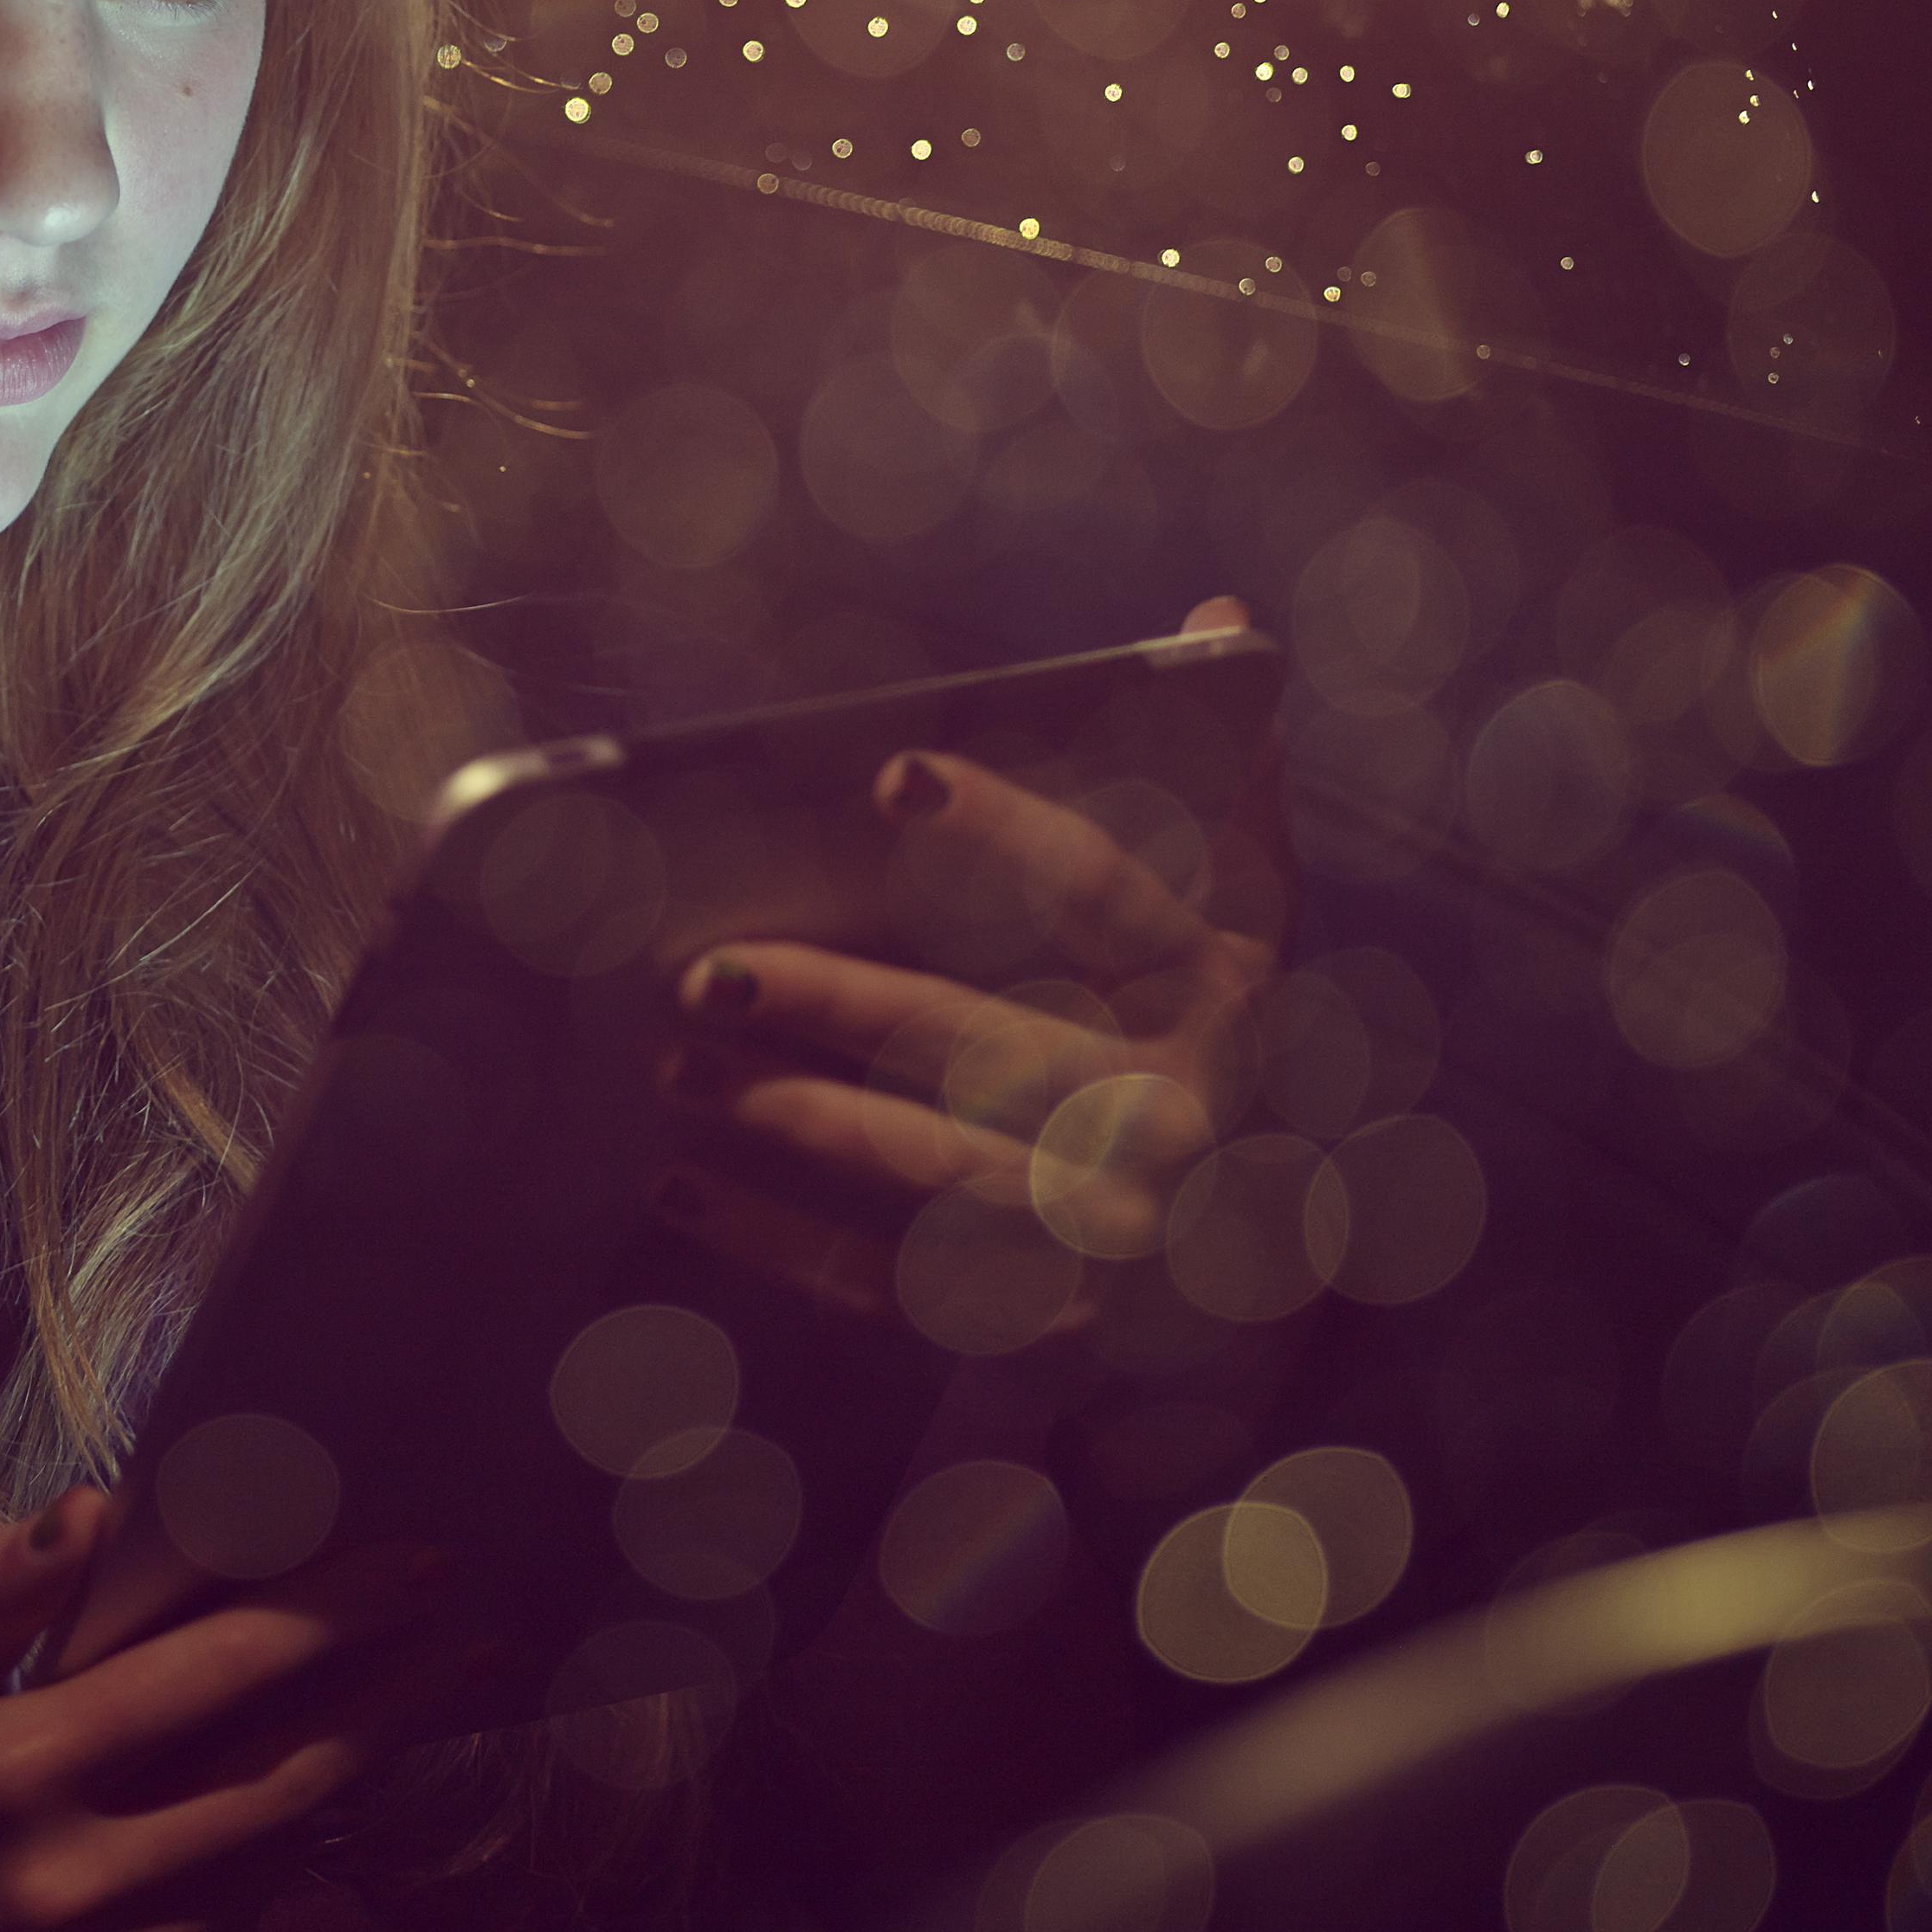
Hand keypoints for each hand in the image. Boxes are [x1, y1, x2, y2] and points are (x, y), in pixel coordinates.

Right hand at [0, 1489, 461, 1931]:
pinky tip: (307, 1819)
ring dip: (346, 1786)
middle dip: (389, 1702)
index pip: (210, 1677)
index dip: (325, 1617)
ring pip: (270, 1868)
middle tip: (469, 1639)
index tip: (416, 1565)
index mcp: (11, 1775)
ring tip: (410, 1708)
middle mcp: (70, 1886)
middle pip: (279, 1780)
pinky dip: (275, 1878)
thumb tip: (101, 1506)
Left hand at [645, 597, 1278, 1333]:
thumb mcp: (1247, 911)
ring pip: (929, 1170)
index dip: (1004, 832)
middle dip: (835, 1004)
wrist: (1262, 1263)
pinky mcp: (1041, 1315)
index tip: (890, 776)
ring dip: (788, 1115)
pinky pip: (891, 1282)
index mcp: (1212, 989)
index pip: (1107, 896)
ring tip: (669, 1060)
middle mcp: (1170, 1111)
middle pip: (986, 1046)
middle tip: (700, 966)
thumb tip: (1222, 616)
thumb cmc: (1212, 1038)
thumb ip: (1227, 773)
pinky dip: (775, 1239)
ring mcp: (1109, 1227)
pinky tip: (677, 1180)